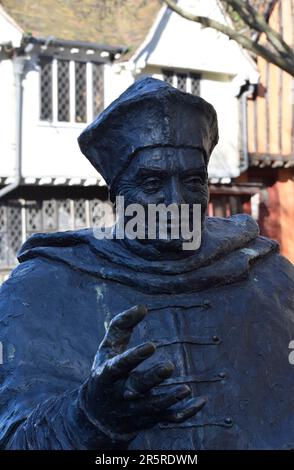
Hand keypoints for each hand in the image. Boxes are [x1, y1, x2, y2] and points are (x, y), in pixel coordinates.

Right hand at [79, 305, 205, 441]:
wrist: (98, 418)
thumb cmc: (106, 373)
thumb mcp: (107, 349)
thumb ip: (121, 326)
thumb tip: (142, 307)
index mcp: (107, 375)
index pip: (119, 366)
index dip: (134, 357)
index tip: (151, 346)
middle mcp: (121, 394)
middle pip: (137, 388)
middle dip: (152, 379)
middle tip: (169, 366)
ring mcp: (135, 410)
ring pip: (154, 407)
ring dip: (170, 399)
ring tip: (186, 389)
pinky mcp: (149, 420)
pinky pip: (169, 420)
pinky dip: (185, 412)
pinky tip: (201, 401)